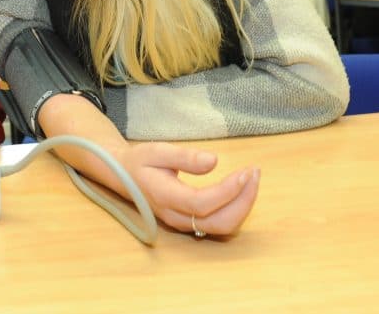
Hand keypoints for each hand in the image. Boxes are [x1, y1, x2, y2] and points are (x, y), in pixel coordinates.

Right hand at [115, 142, 259, 236]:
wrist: (124, 176)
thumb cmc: (140, 162)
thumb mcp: (158, 151)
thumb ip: (184, 157)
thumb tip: (214, 161)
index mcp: (165, 197)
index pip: (202, 203)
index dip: (228, 191)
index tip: (246, 171)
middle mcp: (176, 216)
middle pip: (219, 222)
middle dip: (244, 200)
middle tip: (254, 173)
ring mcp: (184, 223)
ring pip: (222, 227)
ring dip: (243, 206)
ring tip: (252, 178)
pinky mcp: (191, 223)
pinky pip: (220, 223)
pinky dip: (237, 209)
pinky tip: (242, 189)